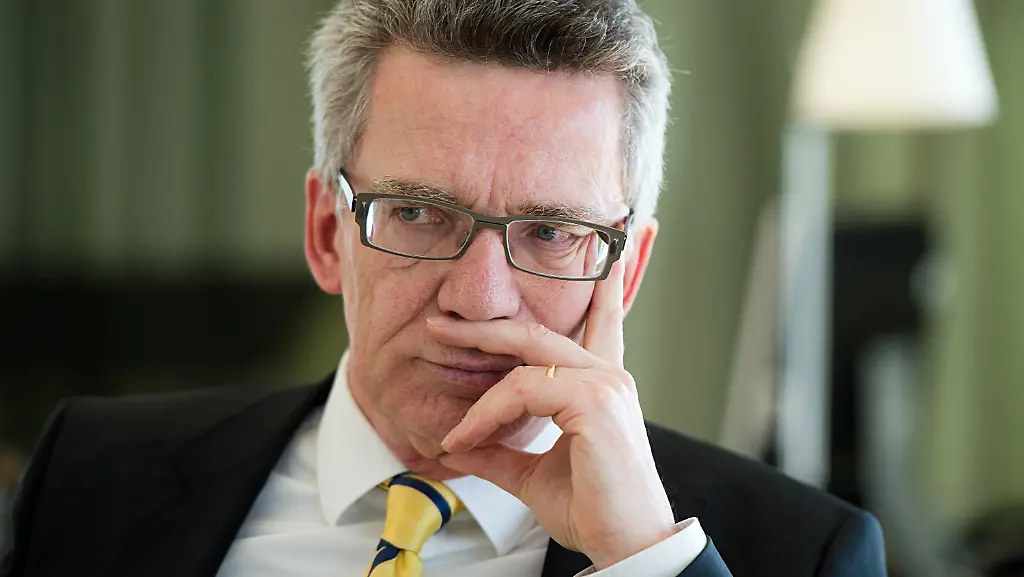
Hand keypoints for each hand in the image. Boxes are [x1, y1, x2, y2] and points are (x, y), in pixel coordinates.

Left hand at [431, 261, 676, 569]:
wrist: (625, 546)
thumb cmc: (593, 510)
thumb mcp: (533, 475)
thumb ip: (499, 453)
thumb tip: (458, 444)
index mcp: (602, 386)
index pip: (599, 324)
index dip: (599, 292)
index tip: (593, 265)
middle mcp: (608, 376)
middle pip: (537, 334)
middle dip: (486, 326)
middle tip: (441, 324)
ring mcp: (604, 384)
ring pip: (525, 358)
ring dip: (477, 379)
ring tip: (446, 404)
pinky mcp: (594, 402)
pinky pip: (522, 390)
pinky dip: (487, 412)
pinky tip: (467, 437)